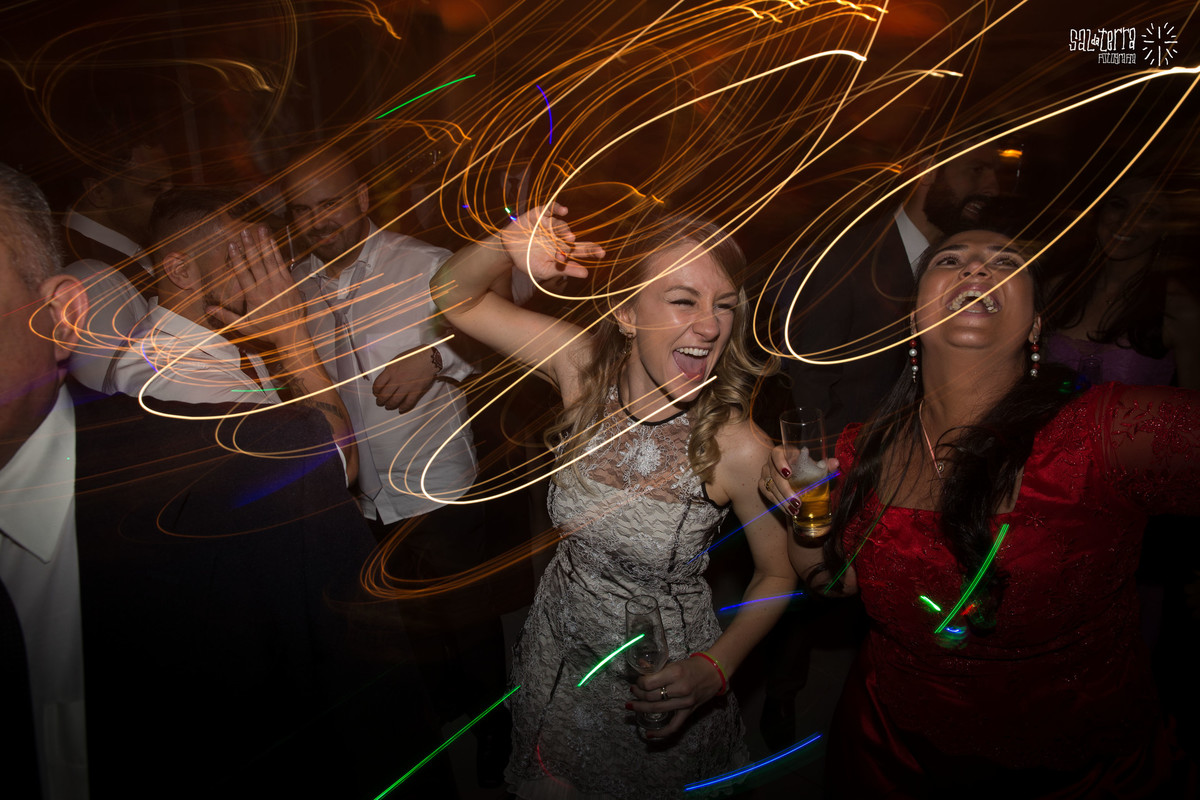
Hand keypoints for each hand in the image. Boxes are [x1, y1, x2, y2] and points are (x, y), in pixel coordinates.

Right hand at [207, 227, 307, 347]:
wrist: (293, 334)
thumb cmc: (267, 330)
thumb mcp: (244, 326)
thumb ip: (226, 316)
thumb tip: (208, 308)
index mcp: (254, 296)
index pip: (242, 273)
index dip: (237, 257)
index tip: (232, 244)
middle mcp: (267, 287)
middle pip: (256, 263)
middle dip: (250, 246)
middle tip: (244, 231)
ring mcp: (280, 284)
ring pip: (270, 260)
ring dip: (264, 244)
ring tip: (260, 229)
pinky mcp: (290, 283)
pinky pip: (281, 264)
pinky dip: (276, 252)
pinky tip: (271, 241)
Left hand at [372, 347, 437, 410]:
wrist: (429, 358)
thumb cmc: (414, 356)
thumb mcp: (397, 359)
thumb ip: (390, 370)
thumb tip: (385, 378)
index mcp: (391, 371)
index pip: (378, 385)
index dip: (375, 391)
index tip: (376, 393)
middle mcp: (397, 380)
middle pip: (384, 395)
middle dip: (380, 401)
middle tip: (380, 402)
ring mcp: (407, 386)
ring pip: (394, 401)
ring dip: (389, 405)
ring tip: (388, 406)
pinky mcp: (416, 391)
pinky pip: (408, 403)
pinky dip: (403, 407)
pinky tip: (400, 409)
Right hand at [500, 204, 602, 284]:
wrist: (506, 250)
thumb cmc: (527, 261)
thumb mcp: (545, 270)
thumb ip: (564, 270)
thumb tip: (585, 274)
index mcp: (562, 250)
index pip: (580, 251)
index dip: (591, 251)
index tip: (602, 254)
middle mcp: (558, 237)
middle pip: (574, 239)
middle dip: (586, 245)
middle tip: (597, 251)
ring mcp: (549, 225)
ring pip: (561, 226)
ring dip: (566, 231)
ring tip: (570, 238)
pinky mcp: (539, 215)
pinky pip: (550, 209)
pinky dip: (557, 208)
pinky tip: (564, 211)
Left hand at [627, 655, 723, 738]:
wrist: (714, 672)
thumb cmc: (693, 665)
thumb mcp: (674, 663)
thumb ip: (657, 668)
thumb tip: (640, 666)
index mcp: (676, 673)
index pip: (649, 683)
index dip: (639, 683)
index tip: (638, 681)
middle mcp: (680, 688)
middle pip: (651, 696)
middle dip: (638, 694)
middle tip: (633, 691)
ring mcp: (685, 702)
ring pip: (657, 709)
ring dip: (641, 708)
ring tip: (632, 705)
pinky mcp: (689, 712)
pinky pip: (673, 726)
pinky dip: (660, 732)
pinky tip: (648, 734)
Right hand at [759, 447, 839, 517]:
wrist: (793, 473)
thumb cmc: (804, 466)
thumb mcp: (814, 465)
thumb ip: (824, 465)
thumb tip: (835, 463)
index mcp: (783, 452)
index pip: (777, 454)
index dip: (780, 463)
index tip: (788, 474)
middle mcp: (771, 462)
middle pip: (774, 475)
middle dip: (786, 490)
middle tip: (797, 502)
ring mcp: (765, 473)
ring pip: (770, 487)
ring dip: (782, 500)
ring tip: (794, 510)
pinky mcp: (763, 484)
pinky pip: (767, 494)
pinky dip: (777, 503)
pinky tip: (787, 510)